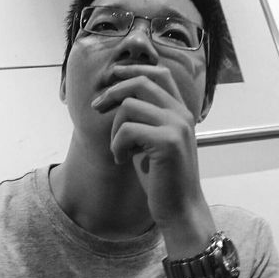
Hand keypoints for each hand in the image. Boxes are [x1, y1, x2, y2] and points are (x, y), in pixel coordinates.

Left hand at [91, 63, 209, 232]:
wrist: (180, 208)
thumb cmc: (161, 176)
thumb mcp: (150, 140)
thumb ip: (142, 117)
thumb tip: (115, 97)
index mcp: (180, 111)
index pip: (160, 74)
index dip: (134, 69)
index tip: (112, 75)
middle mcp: (182, 114)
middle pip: (141, 82)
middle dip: (112, 91)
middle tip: (96, 107)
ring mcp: (177, 126)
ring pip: (129, 106)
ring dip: (114, 129)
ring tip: (118, 150)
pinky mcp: (168, 142)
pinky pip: (127, 130)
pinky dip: (116, 145)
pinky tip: (122, 161)